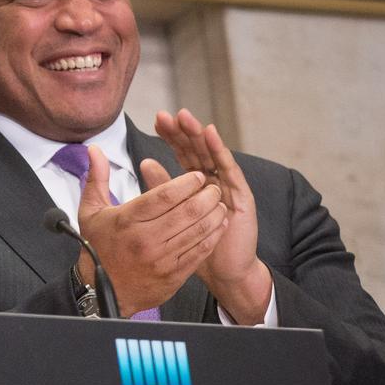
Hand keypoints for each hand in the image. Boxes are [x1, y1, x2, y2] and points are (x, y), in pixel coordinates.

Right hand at [76, 144, 227, 314]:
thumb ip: (97, 178)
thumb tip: (94, 150)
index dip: (187, 182)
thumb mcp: (91, 211)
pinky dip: (214, 234)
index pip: (165, 195)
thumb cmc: (98, 247)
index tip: (196, 177)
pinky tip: (217, 224)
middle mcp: (146, 240)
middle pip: (188, 210)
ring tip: (217, 203)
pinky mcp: (173, 275)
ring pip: (199, 229)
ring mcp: (161, 259)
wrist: (101, 291)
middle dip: (207, 195)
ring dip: (214, 213)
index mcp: (127, 221)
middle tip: (211, 188)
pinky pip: (201, 250)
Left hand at [155, 109, 272, 324]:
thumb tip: (144, 162)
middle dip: (183, 131)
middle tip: (167, 114)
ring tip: (185, 118)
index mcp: (195, 183)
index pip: (183, 153)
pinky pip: (229, 170)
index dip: (172, 136)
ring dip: (198, 135)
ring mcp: (227, 186)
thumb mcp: (172, 214)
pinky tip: (210, 135)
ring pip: (212, 155)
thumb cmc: (194, 243)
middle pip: (197, 150)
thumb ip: (161, 188)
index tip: (157, 120)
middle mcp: (213, 180)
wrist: (222, 270)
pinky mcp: (240, 196)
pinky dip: (219, 151)